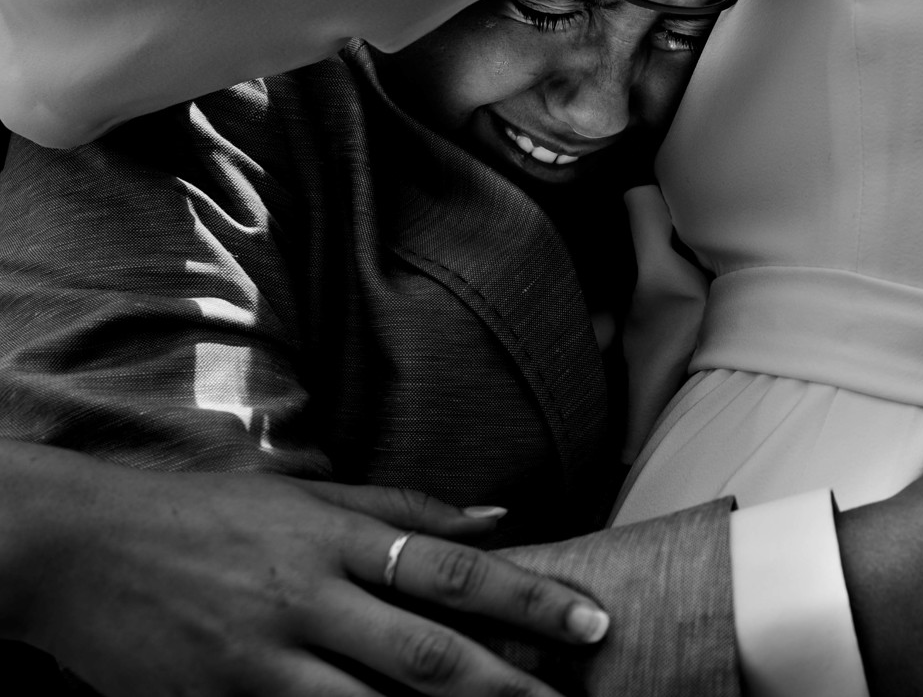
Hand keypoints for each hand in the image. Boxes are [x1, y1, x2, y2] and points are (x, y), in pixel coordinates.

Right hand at [3, 442, 609, 696]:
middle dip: (509, 688)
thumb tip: (504, 514)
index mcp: (336, 539)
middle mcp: (307, 598)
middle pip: (427, 654)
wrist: (74, 549)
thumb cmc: (206, 517)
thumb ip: (407, 508)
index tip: (593, 623)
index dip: (531, 600)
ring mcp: (260, 661)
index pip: (456, 571)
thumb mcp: (308, 500)